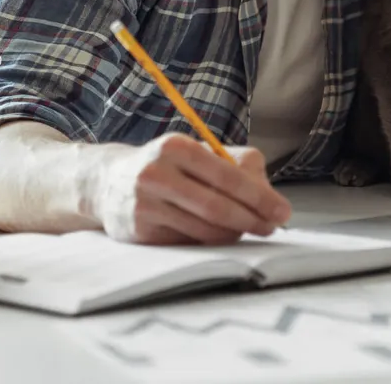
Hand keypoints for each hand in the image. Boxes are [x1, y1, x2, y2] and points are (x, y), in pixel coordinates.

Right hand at [92, 133, 291, 244]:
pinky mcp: (139, 230)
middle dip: (251, 219)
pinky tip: (217, 236)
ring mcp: (145, 204)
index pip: (227, 176)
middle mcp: (157, 173)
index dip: (259, 197)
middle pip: (216, 206)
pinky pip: (186, 242)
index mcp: (177, 147)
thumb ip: (235, 164)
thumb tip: (267, 193)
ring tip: (247, 230)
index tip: (282, 211)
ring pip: (203, 229)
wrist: (108, 182)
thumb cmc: (167, 166)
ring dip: (233, 233)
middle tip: (272, 227)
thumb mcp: (197, 152)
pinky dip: (208, 242)